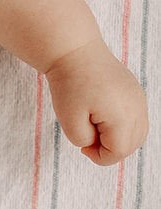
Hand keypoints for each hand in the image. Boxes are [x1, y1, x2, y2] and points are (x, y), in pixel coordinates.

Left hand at [44, 37, 148, 165]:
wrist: (74, 51)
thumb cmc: (70, 83)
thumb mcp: (69, 121)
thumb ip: (84, 141)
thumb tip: (95, 143)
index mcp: (123, 116)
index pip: (119, 152)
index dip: (100, 157)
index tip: (83, 147)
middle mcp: (137, 107)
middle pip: (132, 145)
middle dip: (110, 149)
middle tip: (87, 139)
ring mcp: (139, 98)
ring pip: (138, 134)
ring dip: (118, 139)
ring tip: (94, 128)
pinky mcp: (135, 92)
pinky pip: (137, 119)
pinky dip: (122, 126)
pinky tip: (101, 118)